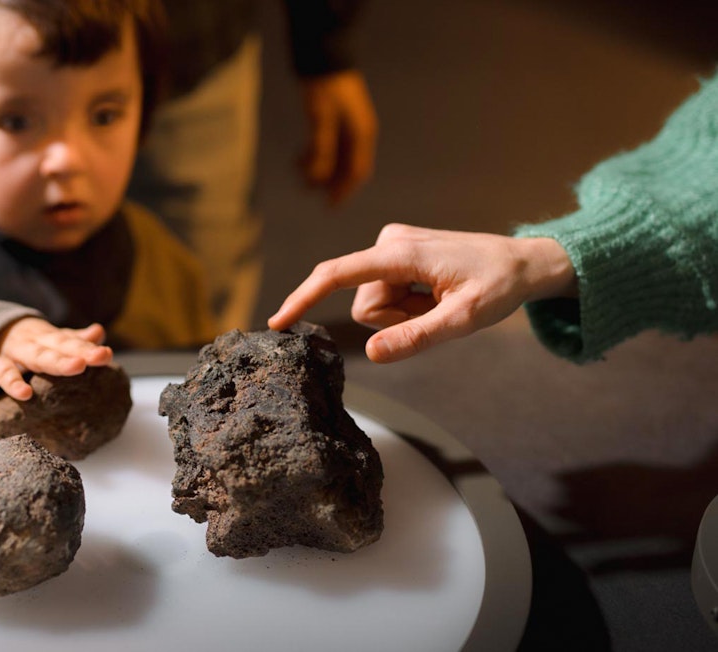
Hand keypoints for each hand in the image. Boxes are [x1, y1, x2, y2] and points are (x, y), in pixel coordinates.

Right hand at [0, 318, 113, 399]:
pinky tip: (25, 394)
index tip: (106, 355)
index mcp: (50, 336)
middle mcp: (36, 341)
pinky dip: (13, 383)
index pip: (72, 341)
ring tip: (77, 367)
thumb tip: (99, 333)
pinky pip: (5, 374)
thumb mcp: (50, 339)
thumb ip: (74, 339)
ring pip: (38, 355)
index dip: (89, 348)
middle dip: (81, 351)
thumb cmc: (28, 342)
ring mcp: (16, 352)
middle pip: (60, 345)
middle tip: (102, 356)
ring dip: (58, 361)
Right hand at [268, 224, 575, 362]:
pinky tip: (436, 294)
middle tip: (439, 312)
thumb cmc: (500, 286)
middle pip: (364, 305)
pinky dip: (409, 305)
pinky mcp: (397, 252)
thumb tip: (369, 355)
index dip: (304, 298)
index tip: (278, 322)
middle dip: (396, 320)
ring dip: (405, 314)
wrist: (525, 262)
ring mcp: (393, 245)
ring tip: (441, 302)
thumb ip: (416, 338)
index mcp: (401, 253)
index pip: (337, 275)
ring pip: (374, 304)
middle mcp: (390, 242)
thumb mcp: (464, 320)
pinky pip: (385, 293)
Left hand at [298, 70, 378, 205]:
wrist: (323, 57)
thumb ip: (320, 148)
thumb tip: (317, 177)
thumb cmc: (324, 87)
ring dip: (319, 169)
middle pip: (346, 168)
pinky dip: (315, 156)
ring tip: (299, 174)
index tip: (330, 206)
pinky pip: (328, 147)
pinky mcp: (335, 121)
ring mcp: (348, 127)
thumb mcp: (320, 118)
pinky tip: (299, 160)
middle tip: (308, 190)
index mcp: (361, 134)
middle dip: (329, 182)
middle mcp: (358, 133)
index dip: (343, 190)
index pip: (356, 171)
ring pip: (336, 158)